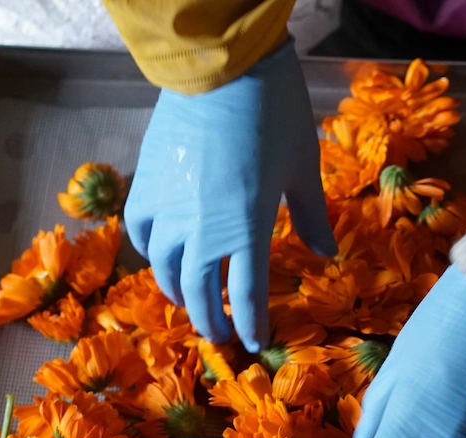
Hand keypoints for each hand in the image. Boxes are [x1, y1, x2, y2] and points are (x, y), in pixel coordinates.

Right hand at [123, 39, 334, 350]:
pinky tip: (162, 258)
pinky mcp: (146, 185)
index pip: (245, 297)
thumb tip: (325, 254)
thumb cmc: (274, 113)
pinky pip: (141, 234)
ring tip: (191, 303)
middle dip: (211, 321)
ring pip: (165, 270)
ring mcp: (168, 208)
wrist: (223, 66)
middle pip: (199, 293)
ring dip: (179, 294)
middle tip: (219, 335)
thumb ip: (311, 217)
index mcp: (246, 229)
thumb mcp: (303, 168)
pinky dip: (151, 253)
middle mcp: (200, 229)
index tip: (254, 344)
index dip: (249, 327)